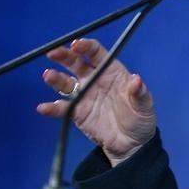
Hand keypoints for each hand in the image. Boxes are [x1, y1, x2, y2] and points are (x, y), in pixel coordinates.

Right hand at [36, 38, 156, 165]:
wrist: (131, 143)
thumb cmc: (140, 118)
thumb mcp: (144, 104)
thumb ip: (139, 92)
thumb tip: (137, 79)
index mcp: (112, 71)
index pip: (96, 54)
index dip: (86, 47)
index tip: (76, 44)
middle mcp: (95, 80)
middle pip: (76, 63)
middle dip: (65, 56)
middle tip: (53, 53)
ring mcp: (84, 95)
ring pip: (66, 83)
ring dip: (56, 79)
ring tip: (48, 76)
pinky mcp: (77, 113)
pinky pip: (62, 108)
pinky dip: (52, 108)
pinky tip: (43, 108)